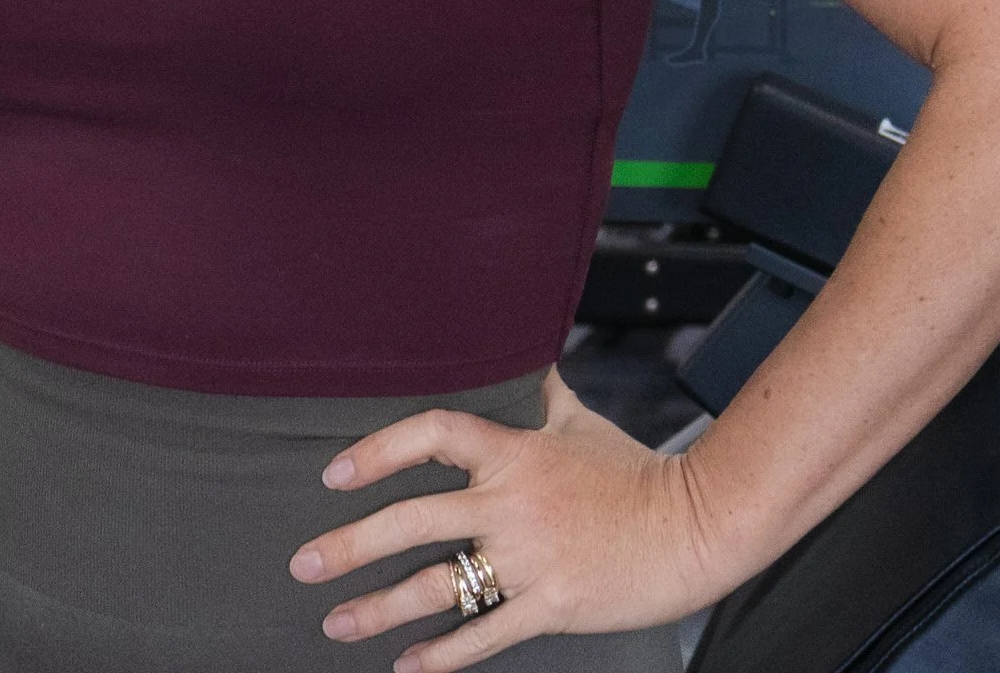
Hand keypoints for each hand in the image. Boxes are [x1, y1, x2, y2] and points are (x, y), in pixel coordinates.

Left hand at [289, 370, 716, 670]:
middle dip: (350, 544)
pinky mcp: (550, 606)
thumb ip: (541, 394)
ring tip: (335, 623)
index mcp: (514, 453)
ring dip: (377, 608)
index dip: (377, 452)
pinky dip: (441, 655)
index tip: (335, 474)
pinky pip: (483, 634)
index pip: (431, 436)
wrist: (695, 526)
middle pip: (412, 521)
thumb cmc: (636, 472)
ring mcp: (528, 559)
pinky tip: (406, 665)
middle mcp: (510, 504)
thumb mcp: (581, 422)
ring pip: (436, 586)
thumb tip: (523, 357)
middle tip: (303, 562)